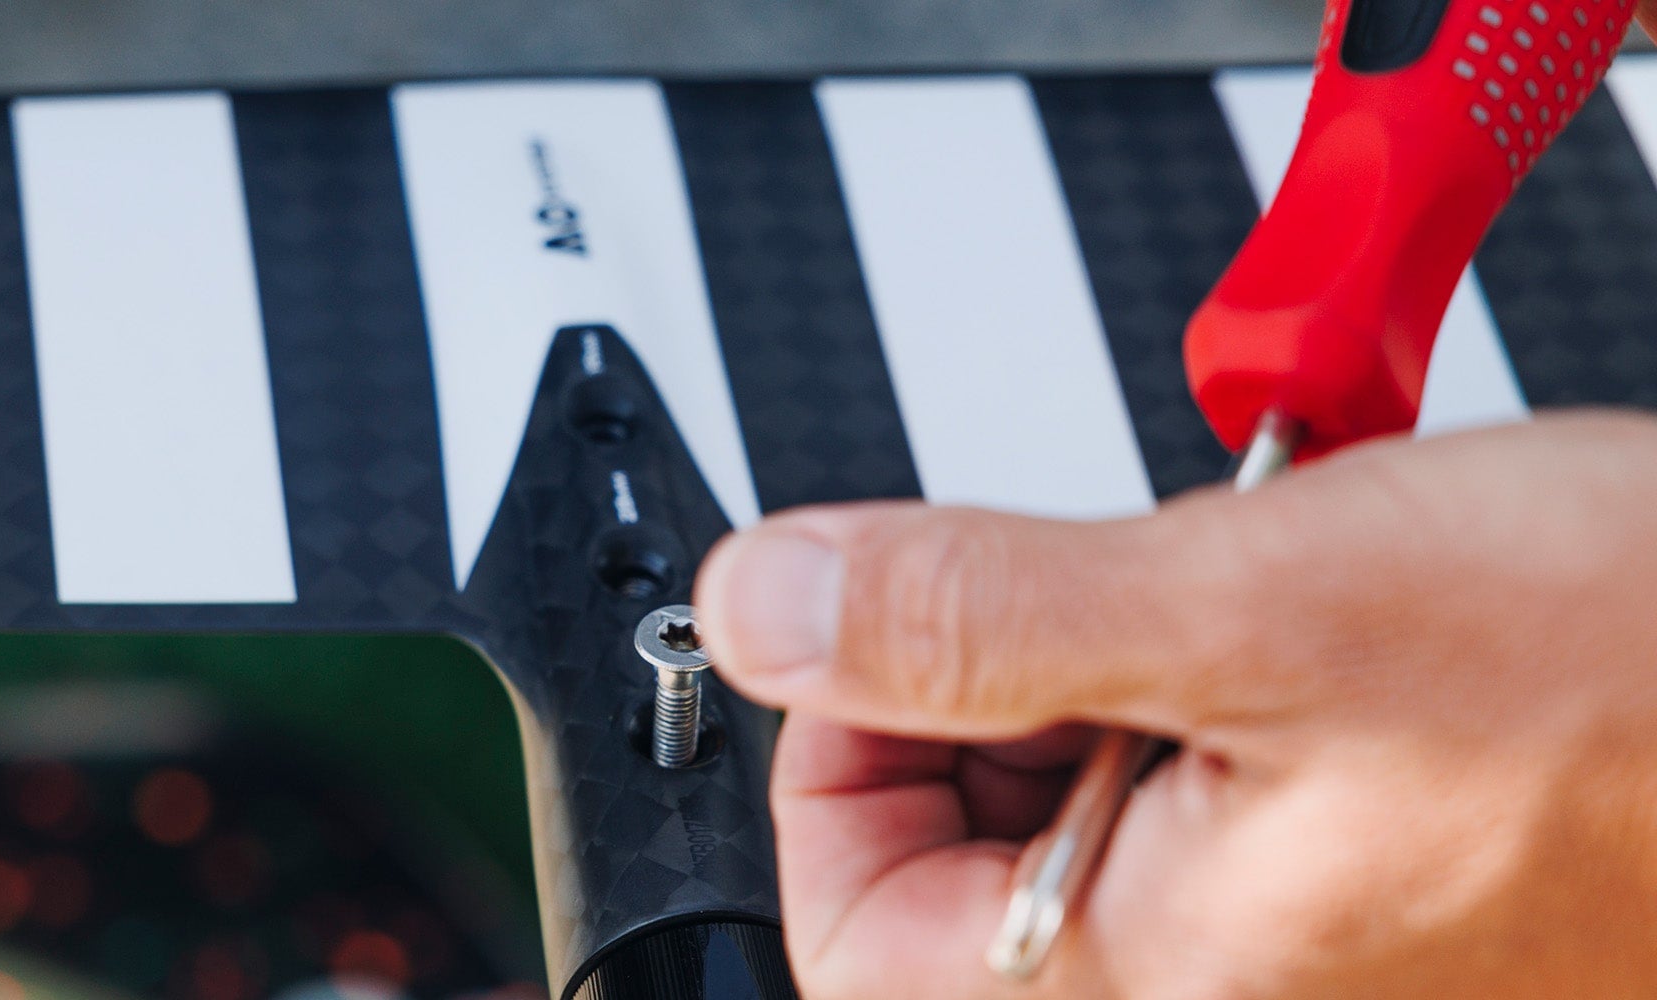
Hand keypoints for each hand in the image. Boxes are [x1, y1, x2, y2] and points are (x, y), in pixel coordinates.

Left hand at [695, 412, 1656, 998]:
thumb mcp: (1261, 604)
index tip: (886, 624)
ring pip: (1072, 822)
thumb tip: (772, 605)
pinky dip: (1190, 693)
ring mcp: (1291, 965)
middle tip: (1086, 593)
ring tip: (1217, 599)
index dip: (838, 745)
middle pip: (956, 872)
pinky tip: (1278, 628)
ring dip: (1100, 674)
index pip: (850, 928)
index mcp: (1160, 997)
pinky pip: (1187, 806)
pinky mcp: (1349, 904)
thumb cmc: (1643, 675)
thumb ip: (972, 618)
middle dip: (988, 694)